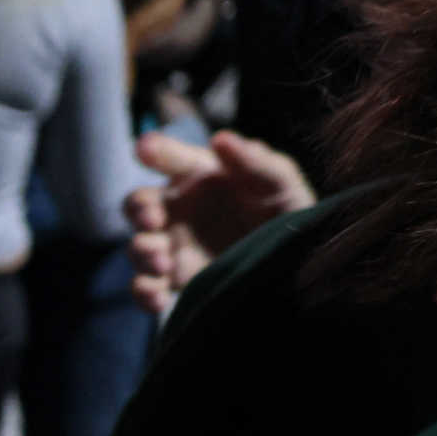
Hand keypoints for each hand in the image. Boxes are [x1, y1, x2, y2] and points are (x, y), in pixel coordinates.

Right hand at [126, 128, 316, 314]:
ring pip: (139, 247)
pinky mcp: (177, 281)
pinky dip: (145, 293)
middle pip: (139, 204)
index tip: (144, 150)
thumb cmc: (285, 209)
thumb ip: (255, 160)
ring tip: (163, 262)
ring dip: (143, 253)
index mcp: (198, 176)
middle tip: (153, 219)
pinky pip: (147, 288)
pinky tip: (159, 296)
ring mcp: (174, 246)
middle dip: (139, 210)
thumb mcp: (280, 181)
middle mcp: (178, 209)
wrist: (297, 260)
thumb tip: (221, 139)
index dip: (153, 151)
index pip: (168, 158)